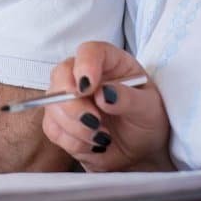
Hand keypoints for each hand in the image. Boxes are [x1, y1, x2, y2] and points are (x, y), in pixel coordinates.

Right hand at [41, 42, 170, 171]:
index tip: (89, 86)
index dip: (85, 65)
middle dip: (73, 102)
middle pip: (61, 74)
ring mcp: (68, 98)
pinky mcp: (60, 122)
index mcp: (109, 62)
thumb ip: (129, 98)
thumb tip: (104, 93)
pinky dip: (73, 141)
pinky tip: (94, 144)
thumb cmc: (146, 120)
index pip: (89, 52)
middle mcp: (84, 75)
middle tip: (94, 121)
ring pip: (53, 104)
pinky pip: (52, 128)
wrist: (140, 149)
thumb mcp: (148, 108)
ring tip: (103, 137)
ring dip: (76, 126)